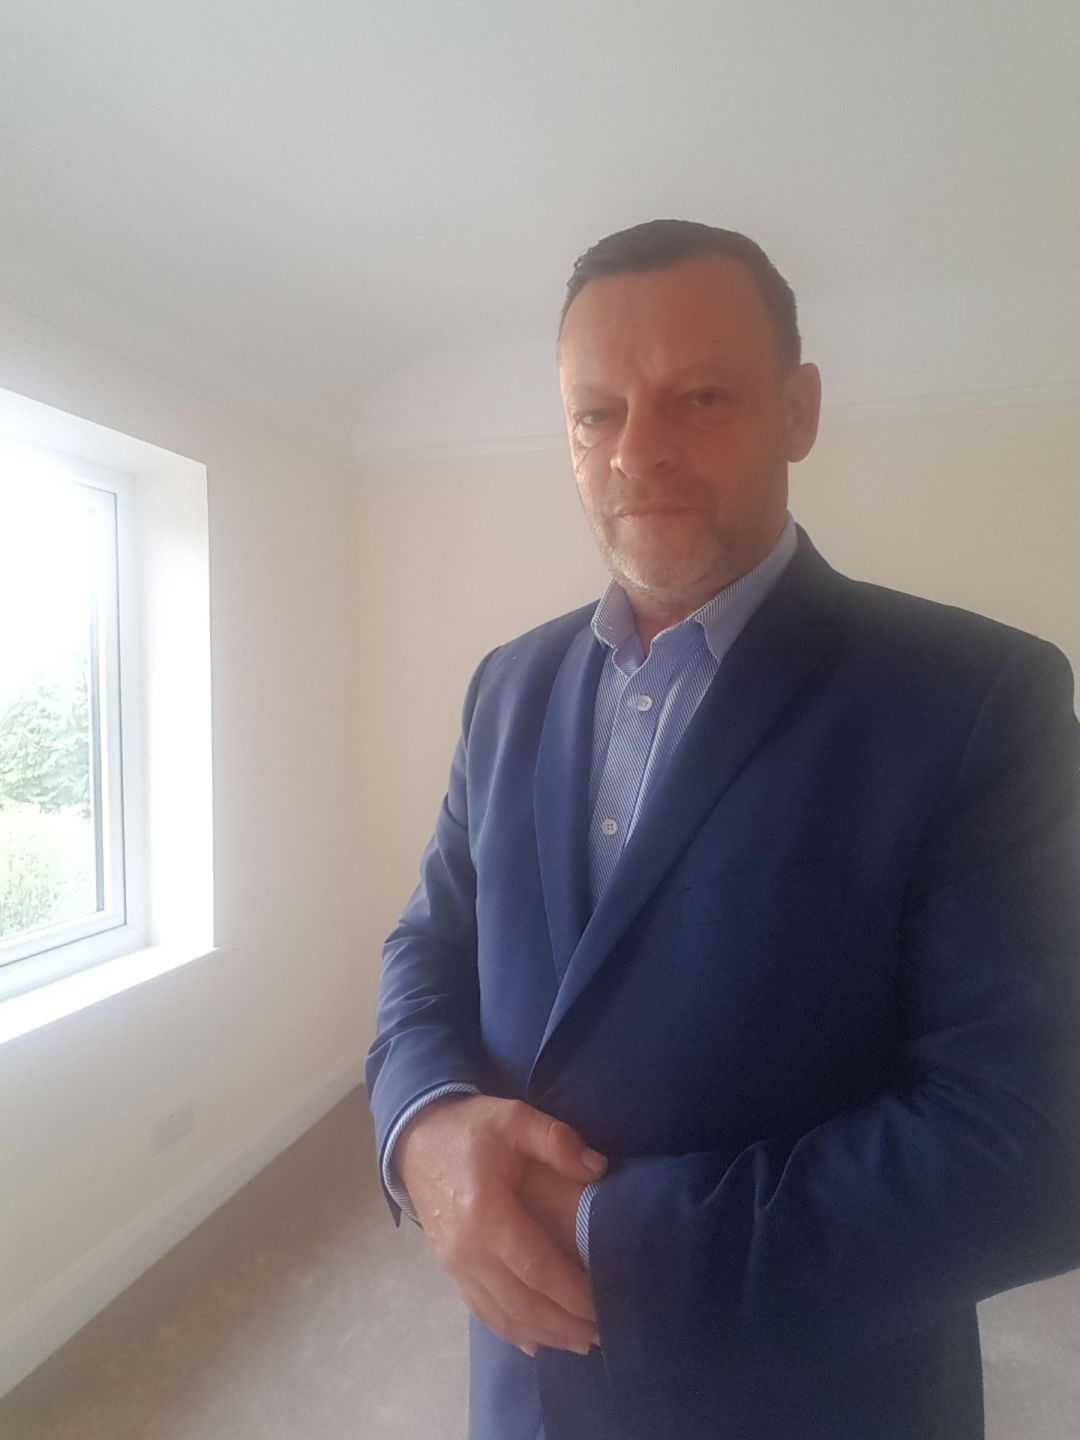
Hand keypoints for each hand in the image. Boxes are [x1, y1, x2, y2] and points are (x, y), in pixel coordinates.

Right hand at [396, 1094, 605, 1355]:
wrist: (416, 1138)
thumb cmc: (471, 1129)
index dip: (572, 1293)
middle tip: (602, 1332)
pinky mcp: (450, 1269)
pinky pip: (482, 1310)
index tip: (604, 1303)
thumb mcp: (515, 1117)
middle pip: (522, 1302)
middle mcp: (468, 1250)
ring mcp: (455, 1264)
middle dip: (564, 1323)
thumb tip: (598, 1169)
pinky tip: (535, 1342)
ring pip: (503, 1314)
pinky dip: (511, 1331)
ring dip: (543, 1333)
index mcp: (486, 1213)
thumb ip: (557, 1141)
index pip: (537, 1267)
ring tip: (580, 1341)